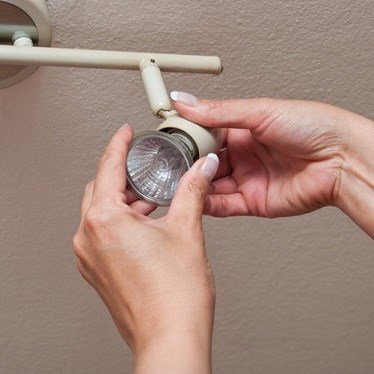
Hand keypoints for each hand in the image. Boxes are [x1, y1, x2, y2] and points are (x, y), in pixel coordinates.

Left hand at [72, 125, 218, 372]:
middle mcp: (88, 239)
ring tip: (150, 197)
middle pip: (100, 189)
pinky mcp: (97, 271)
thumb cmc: (175, 295)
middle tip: (143, 166)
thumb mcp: (186, 230)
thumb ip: (193, 191)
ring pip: (100, 212)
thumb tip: (202, 169)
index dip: (118, 145)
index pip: (108, 167)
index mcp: (105, 221)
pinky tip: (144, 223)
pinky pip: (101, 233)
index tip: (125, 133)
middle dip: (121, 174)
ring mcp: (90, 258)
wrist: (171, 337)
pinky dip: (119, 221)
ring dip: (123, 200)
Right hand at [171, 92, 373, 236]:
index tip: (167, 139)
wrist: (340, 159)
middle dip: (187, 165)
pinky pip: (224, 205)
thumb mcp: (259, 111)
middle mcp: (242, 155)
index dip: (186, 138)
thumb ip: (218, 111)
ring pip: (211, 186)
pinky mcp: (253, 201)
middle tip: (168, 166)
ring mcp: (246, 179)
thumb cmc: (312, 127)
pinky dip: (208, 204)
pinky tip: (194, 199)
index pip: (205, 135)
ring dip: (194, 186)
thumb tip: (184, 100)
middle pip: (205, 163)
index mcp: (242, 130)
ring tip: (176, 184)